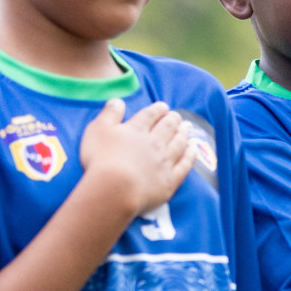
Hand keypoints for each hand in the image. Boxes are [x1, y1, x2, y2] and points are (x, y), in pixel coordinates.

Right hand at [78, 99, 193, 218]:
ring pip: (178, 144)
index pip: (149, 115)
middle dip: (173, 119)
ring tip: (185, 129)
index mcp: (137, 130)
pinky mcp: (170, 180)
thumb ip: (109, 114)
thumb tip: (118, 100)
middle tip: (176, 116)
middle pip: (167, 127)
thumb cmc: (101, 159)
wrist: (116, 189)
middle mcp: (154, 143)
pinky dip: (190, 156)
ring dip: (183, 135)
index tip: (163, 106)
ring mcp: (165, 162)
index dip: (157, 109)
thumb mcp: (97, 130)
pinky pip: (184, 165)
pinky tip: (192, 151)